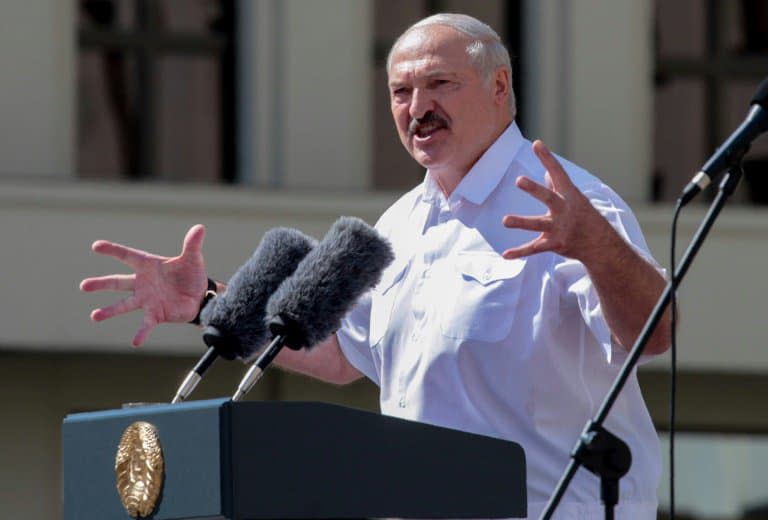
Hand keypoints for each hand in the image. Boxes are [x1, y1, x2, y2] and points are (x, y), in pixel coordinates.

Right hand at [80, 225, 208, 345]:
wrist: (199, 295)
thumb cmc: (191, 274)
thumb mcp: (193, 259)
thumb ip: (193, 244)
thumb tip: (200, 228)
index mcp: (148, 266)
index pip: (128, 256)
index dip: (113, 250)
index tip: (96, 246)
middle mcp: (142, 283)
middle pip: (118, 282)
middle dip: (101, 284)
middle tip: (83, 285)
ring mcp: (146, 299)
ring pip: (124, 305)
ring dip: (110, 310)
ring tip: (95, 316)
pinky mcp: (155, 314)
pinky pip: (146, 325)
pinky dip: (141, 333)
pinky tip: (135, 342)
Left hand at [501, 140, 617, 262]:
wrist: (602, 246)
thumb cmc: (586, 218)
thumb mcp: (576, 199)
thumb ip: (559, 186)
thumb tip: (547, 171)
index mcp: (570, 196)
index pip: (559, 173)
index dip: (548, 159)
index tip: (536, 144)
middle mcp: (565, 211)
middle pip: (549, 198)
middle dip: (535, 190)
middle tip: (519, 180)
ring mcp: (560, 229)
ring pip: (538, 225)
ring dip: (521, 222)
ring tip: (504, 220)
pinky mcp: (554, 244)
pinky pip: (534, 249)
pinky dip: (519, 252)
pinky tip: (505, 254)